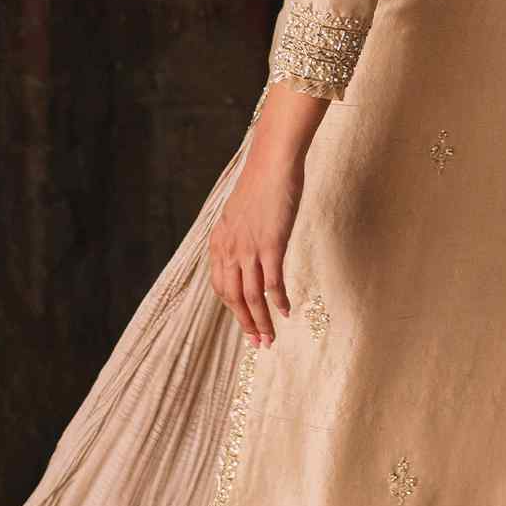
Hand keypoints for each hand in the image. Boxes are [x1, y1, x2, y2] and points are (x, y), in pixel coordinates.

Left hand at [209, 150, 301, 347]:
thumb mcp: (242, 216)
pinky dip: (277, 301)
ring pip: (251, 296)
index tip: (246, 325)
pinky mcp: (271, 244)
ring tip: (270, 338)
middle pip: (233, 298)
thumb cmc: (261, 185)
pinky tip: (285, 311)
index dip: (233, 310)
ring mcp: (249, 248)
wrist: (272, 163)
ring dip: (261, 320)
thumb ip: (241, 238)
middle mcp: (229, 249)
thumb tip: (250, 256)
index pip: (220, 287)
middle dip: (246, 324)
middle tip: (259, 342)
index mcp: (219, 243)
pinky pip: (272, 282)